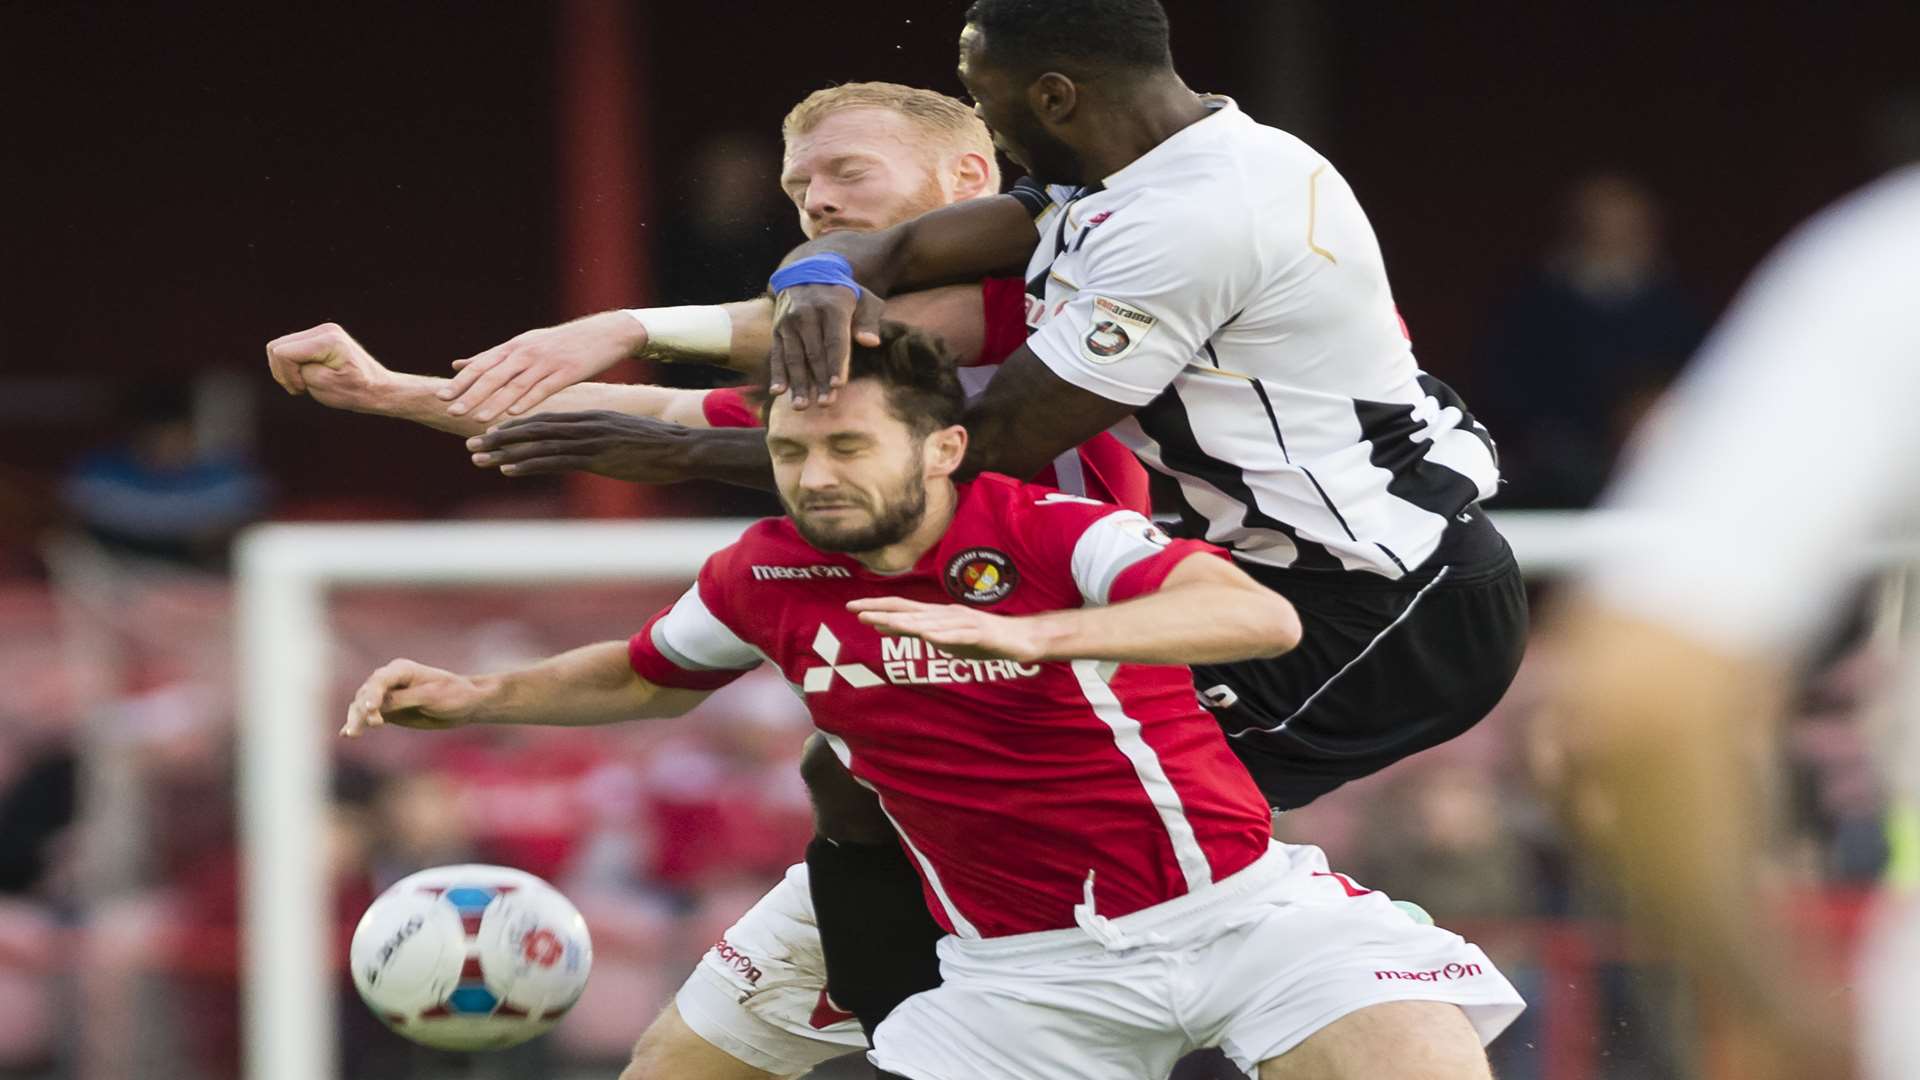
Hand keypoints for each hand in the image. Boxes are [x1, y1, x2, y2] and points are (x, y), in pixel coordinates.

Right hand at [265, 322, 392, 407]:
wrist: (378, 389)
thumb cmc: (355, 391)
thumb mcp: (324, 386)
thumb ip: (300, 371)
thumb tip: (282, 357)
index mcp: (328, 340)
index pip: (283, 352)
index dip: (286, 374)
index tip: (303, 388)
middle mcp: (324, 330)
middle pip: (276, 347)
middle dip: (282, 371)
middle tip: (301, 388)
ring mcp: (321, 331)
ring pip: (278, 347)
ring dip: (285, 369)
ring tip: (303, 384)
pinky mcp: (318, 338)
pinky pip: (288, 349)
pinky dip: (291, 366)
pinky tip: (305, 377)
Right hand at [343, 658, 485, 736]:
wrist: (467, 703)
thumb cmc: (453, 695)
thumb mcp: (431, 697)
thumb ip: (403, 700)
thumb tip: (377, 707)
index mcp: (402, 669)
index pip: (379, 681)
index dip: (372, 695)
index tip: (370, 711)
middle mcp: (390, 680)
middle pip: (365, 694)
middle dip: (359, 711)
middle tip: (357, 730)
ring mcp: (387, 695)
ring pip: (363, 706)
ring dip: (356, 719)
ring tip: (352, 734)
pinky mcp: (389, 711)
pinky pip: (369, 717)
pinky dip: (358, 723)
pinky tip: (345, 733)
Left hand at [442, 311, 648, 422]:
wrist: (604, 334)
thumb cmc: (562, 343)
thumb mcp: (524, 344)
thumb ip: (491, 357)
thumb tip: (457, 364)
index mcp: (514, 347)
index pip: (481, 365)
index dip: (461, 381)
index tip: (441, 396)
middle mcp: (526, 353)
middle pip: (493, 375)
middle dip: (471, 394)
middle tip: (452, 410)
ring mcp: (546, 362)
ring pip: (515, 385)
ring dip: (495, 403)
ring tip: (477, 419)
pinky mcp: (566, 372)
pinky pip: (543, 389)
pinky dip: (528, 401)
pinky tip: (515, 414)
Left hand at [466, 411, 697, 481]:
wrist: (683, 448)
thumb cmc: (659, 447)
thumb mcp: (625, 438)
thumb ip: (603, 440)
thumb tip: (591, 450)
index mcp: (590, 419)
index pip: (545, 420)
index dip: (516, 427)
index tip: (493, 434)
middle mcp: (584, 425)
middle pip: (532, 429)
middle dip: (500, 437)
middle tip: (472, 444)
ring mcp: (588, 440)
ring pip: (536, 444)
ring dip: (504, 452)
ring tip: (478, 458)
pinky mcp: (595, 457)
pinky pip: (554, 460)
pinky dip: (527, 464)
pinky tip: (507, 469)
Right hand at [768, 284, 884, 408]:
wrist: (805, 273)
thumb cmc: (843, 294)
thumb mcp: (863, 299)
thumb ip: (869, 320)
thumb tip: (870, 342)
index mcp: (832, 307)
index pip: (835, 340)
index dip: (836, 364)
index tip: (837, 386)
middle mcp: (808, 314)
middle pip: (814, 353)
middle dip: (819, 381)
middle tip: (825, 404)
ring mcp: (790, 322)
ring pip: (794, 357)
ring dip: (798, 383)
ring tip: (801, 406)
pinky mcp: (777, 329)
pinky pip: (777, 354)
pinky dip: (777, 373)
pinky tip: (778, 392)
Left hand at [848, 597, 1051, 662]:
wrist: (1021, 638)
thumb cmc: (980, 639)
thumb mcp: (942, 637)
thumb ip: (914, 631)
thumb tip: (881, 626)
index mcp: (937, 615)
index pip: (902, 608)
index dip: (878, 606)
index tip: (852, 607)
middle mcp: (946, 615)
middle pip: (910, 612)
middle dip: (882, 611)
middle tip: (855, 610)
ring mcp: (963, 623)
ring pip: (929, 622)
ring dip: (904, 622)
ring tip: (881, 622)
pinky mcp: (979, 635)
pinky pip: (957, 636)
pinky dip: (941, 636)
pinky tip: (926, 637)